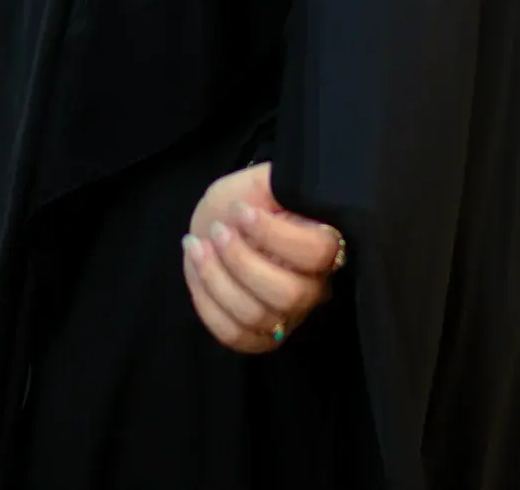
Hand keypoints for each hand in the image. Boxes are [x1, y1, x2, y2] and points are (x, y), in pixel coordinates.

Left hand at [182, 162, 343, 354]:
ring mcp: (287, 317)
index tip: (241, 210)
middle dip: (241, 260)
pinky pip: (234, 335)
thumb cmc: (246, 200)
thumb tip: (280, 192)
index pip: (317, 253)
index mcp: (323, 245)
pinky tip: (195, 268)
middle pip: (287, 294)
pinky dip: (206, 303)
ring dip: (215, 278)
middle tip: (217, 230)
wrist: (222, 221)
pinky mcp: (259, 337)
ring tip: (196, 245)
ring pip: (255, 315)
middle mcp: (313, 287)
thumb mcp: (262, 182)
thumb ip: (277, 185)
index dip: (274, 234)